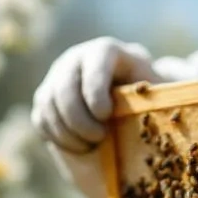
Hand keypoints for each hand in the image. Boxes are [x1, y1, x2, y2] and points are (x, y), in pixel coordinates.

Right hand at [31, 37, 159, 152]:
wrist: (126, 97)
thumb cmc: (147, 95)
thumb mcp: (156, 92)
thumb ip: (154, 96)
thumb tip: (154, 110)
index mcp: (107, 51)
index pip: (96, 57)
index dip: (96, 87)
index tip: (104, 115)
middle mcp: (76, 59)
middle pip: (65, 86)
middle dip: (79, 119)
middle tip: (99, 138)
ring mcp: (57, 77)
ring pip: (49, 104)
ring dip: (68, 132)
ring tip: (92, 145)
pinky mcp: (46, 98)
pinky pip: (41, 119)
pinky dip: (58, 137)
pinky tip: (79, 146)